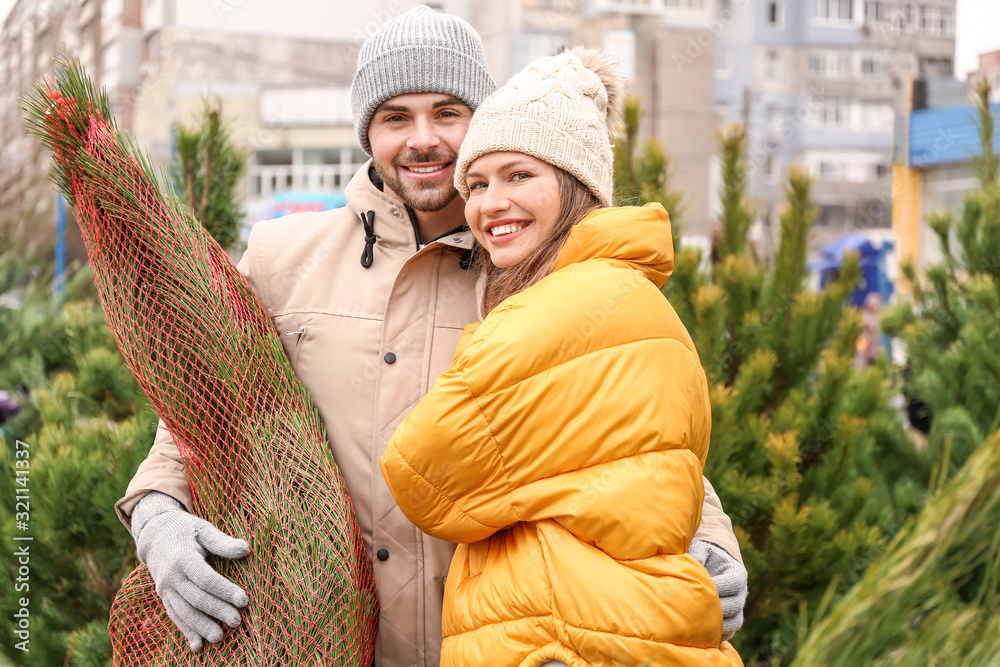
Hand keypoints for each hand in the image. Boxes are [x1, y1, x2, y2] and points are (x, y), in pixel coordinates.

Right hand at [131, 491, 249, 651]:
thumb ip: (223, 542)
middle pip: (196, 598)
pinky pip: (175, 617)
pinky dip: (186, 632)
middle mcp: (171, 576)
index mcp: (182, 558)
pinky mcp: (164, 598)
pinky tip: (197, 647)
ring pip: (184, 612)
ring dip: (201, 627)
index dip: (224, 590)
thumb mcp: (204, 529)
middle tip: (237, 621)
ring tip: (220, 638)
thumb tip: (245, 549)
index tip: (244, 599)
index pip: (206, 578)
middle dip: (217, 611)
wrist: (154, 535)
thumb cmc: (186, 531)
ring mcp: (165, 589)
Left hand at [689, 539, 747, 641]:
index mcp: (737, 573)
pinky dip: (718, 635)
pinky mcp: (732, 620)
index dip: (718, 586)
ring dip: (718, 624)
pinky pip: (729, 633)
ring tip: (697, 623)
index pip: (733, 583)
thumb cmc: (705, 556)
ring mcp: (739, 608)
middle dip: (716, 608)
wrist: (712, 565)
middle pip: (735, 605)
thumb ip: (697, 556)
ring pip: (734, 622)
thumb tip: (685, 565)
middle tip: (695, 608)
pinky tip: (701, 634)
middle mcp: (742, 592)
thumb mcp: (702, 550)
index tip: (699, 587)